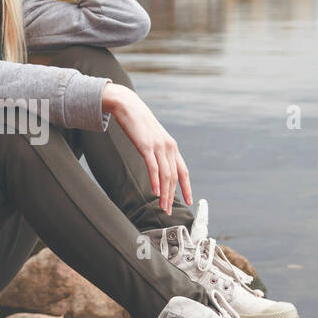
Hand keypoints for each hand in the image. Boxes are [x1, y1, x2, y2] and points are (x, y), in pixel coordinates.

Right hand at [102, 83, 191, 214]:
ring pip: (166, 175)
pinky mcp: (146, 146)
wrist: (129, 107)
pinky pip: (153, 167)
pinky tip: (155, 192)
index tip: (189, 200)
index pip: (183, 171)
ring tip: (163, 206)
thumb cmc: (139, 124)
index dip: (186, 187)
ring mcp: (159, 146)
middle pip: (174, 177)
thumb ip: (158, 151)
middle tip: (169, 210)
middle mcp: (169, 147)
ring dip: (165, 193)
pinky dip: (155, 181)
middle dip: (172, 196)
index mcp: (172, 147)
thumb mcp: (153, 138)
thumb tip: (158, 166)